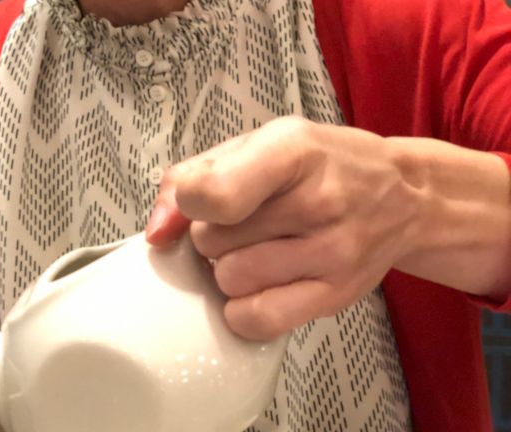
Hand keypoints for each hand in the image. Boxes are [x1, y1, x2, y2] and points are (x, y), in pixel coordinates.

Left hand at [146, 116, 423, 339]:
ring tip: (257, 248)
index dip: (189, 203)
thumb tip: (157, 233)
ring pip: (230, 281)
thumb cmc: (323, 165)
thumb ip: (194, 176)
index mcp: (293, 150)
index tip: (202, 199)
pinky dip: (245, 307)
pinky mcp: (336, 296)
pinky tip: (261, 284)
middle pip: (211, 242)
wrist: (405, 195)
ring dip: (229, 269)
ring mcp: (333, 253)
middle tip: (245, 221)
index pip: (211, 194)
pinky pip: (258, 320)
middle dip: (212, 234)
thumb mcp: (260, 144)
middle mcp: (319, 202)